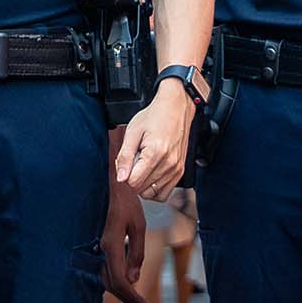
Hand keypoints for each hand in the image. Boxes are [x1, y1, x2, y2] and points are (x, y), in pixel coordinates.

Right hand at [101, 180, 148, 302]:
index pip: (119, 281)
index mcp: (112, 245)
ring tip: (136, 297)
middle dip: (127, 297)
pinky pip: (105, 268)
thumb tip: (133, 279)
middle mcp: (102, 249)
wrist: (110, 184)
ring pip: (106, 278)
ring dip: (121, 290)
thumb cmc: (126, 202)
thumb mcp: (138, 225)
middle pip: (111, 284)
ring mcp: (99, 247)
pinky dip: (116, 279)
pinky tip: (126, 281)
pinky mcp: (100, 244)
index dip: (131, 297)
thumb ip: (136, 253)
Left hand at [115, 83, 193, 200]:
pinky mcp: (181, 171)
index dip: (125, 176)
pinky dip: (155, 190)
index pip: (134, 183)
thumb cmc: (155, 116)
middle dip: (134, 180)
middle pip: (143, 190)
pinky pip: (166, 193)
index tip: (126, 165)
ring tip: (143, 169)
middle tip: (134, 164)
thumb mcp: (133, 132)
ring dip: (144, 186)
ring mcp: (176, 169)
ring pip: (153, 194)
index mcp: (155, 153)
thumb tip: (121, 178)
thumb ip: (125, 157)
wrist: (176, 108)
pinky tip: (151, 177)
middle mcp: (169, 164)